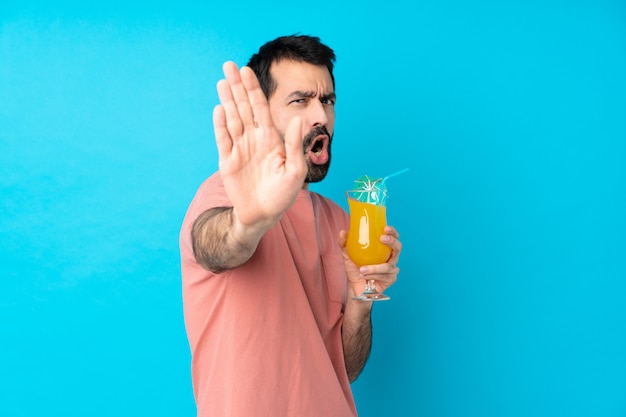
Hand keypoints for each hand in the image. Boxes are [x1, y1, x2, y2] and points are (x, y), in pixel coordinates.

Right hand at [213, 61, 306, 227]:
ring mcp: (239, 149)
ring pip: (231, 119)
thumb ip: (295, 145)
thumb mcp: (295, 170)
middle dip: (237, 87)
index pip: (260, 108)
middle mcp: (254, 139)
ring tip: (222, 81)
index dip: (253, 89)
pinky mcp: (227, 161)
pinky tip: (219, 109)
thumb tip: (298, 119)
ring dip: (227, 100)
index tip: (247, 70)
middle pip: (243, 107)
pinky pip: (223, 139)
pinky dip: (220, 125)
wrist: (264, 215)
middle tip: (228, 65)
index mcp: (271, 138)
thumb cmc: (283, 194)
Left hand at [339, 225, 401, 296]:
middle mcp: (391, 257)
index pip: (393, 237)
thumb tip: (343, 232)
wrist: (354, 286)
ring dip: (374, 267)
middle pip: (398, 247)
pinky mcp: (390, 279)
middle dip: (391, 242)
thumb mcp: (347, 254)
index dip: (393, 232)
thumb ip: (344, 243)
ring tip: (362, 268)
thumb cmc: (355, 268)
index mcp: (383, 248)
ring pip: (388, 266)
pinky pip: (384, 276)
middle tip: (382, 238)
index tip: (386, 228)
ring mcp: (392, 269)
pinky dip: (373, 275)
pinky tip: (365, 275)